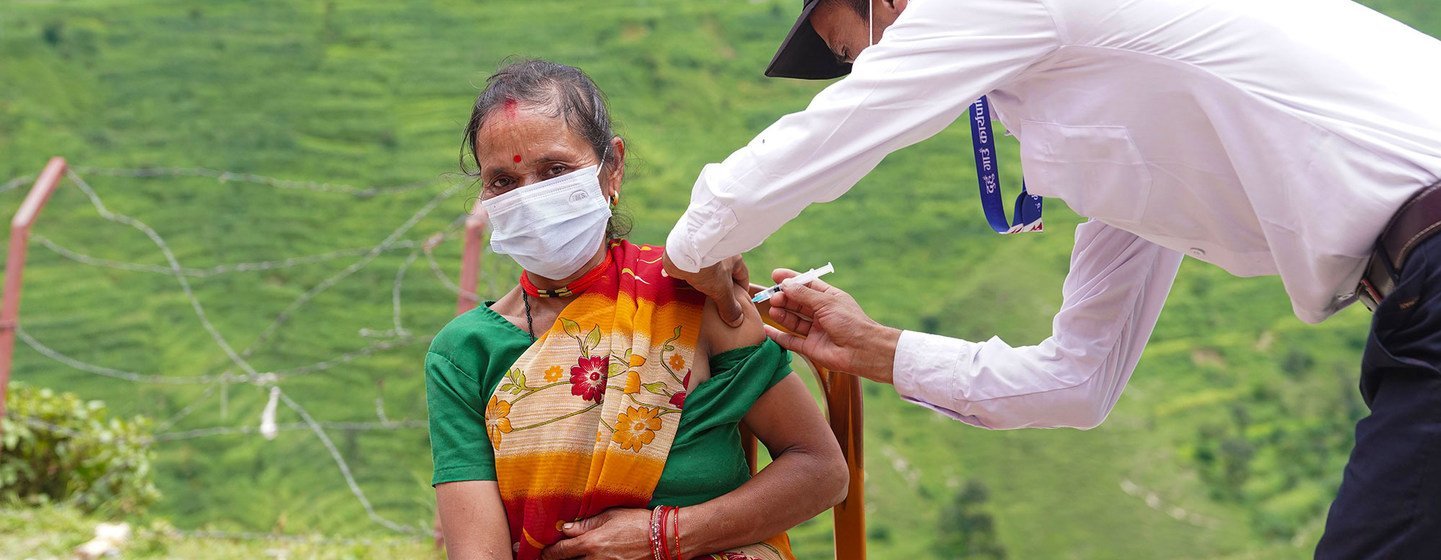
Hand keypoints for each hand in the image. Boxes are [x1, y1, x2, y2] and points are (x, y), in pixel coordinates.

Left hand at [539, 508, 650, 559]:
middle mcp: (596, 559)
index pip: (561, 551)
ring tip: (572, 555)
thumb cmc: (638, 522)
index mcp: (592, 542)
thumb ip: (587, 523)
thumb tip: (566, 528)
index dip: (549, 553)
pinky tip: (590, 557)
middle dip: (559, 559)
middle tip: (552, 556)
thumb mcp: (611, 516)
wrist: (663, 537)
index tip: (543, 552)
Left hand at [663, 250, 749, 327]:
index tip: (740, 305)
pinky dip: (691, 285)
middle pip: (725, 278)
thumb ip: (730, 307)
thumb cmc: (708, 267)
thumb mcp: (722, 290)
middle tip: (721, 308)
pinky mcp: (687, 262)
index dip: (742, 291)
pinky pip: (692, 276)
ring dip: (706, 289)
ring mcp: (703, 259)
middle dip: (722, 292)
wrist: (683, 253)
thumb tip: (737, 321)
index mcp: (733, 260)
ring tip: (704, 305)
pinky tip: (689, 296)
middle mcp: (719, 257)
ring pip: (708, 277)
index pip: (742, 277)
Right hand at [763, 268, 901, 383]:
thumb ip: (804, 294)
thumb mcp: (826, 302)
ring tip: (773, 308)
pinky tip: (767, 329)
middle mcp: (822, 313)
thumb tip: (785, 284)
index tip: (775, 275)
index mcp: (829, 298)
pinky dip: (778, 335)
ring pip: (793, 320)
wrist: (863, 350)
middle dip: (784, 297)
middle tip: (773, 296)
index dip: (792, 280)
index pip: (807, 285)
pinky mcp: (811, 347)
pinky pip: (791, 340)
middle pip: (798, 303)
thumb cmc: (850, 322)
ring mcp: (816, 331)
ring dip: (782, 314)